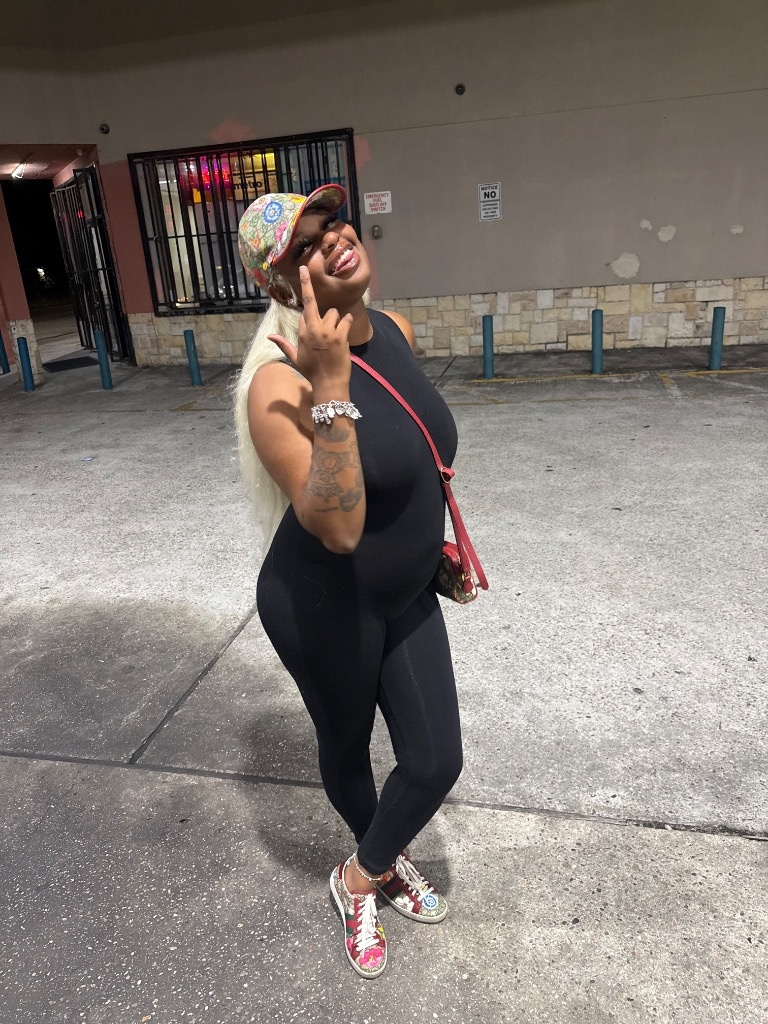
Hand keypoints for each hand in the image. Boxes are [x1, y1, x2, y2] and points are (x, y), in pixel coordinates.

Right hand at [268, 266, 352, 387]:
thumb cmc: (312, 372)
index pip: (304, 313)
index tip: (304, 291)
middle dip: (306, 283)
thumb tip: (269, 335)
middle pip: (311, 301)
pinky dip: (347, 322)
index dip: (308, 314)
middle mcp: (313, 329)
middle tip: (305, 268)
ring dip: (336, 320)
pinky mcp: (341, 335)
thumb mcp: (295, 358)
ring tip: (335, 335)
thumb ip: (283, 344)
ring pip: (333, 312)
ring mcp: (327, 331)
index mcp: (302, 334)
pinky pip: (346, 319)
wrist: (329, 384)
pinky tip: (345, 330)